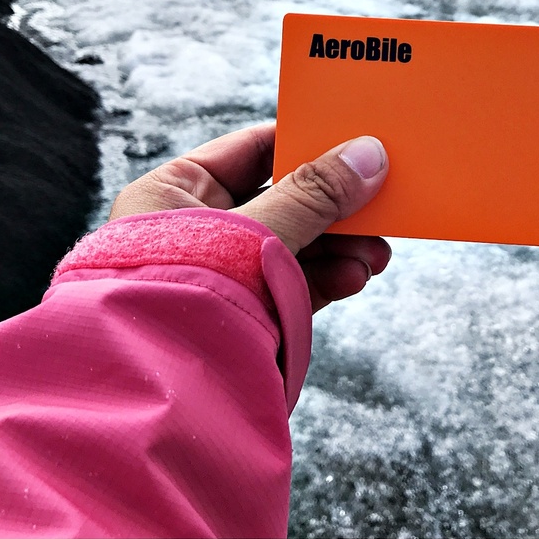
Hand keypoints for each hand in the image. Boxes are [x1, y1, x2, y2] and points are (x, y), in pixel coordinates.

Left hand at [108, 123, 390, 312]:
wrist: (157, 396)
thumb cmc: (184, 293)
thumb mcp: (254, 231)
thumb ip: (313, 195)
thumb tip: (368, 154)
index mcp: (174, 192)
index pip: (250, 150)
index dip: (303, 143)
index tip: (355, 141)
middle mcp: (194, 228)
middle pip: (280, 200)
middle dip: (334, 207)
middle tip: (381, 204)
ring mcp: (219, 274)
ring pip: (292, 246)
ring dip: (339, 247)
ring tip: (377, 253)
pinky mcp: (241, 314)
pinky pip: (292, 285)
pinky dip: (326, 279)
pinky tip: (355, 277)